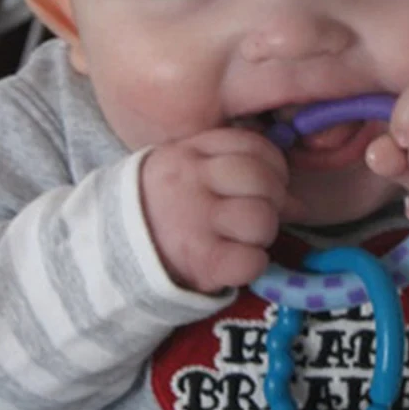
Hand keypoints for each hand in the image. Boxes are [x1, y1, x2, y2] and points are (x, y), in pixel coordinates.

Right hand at [140, 129, 304, 293]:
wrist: (110, 250)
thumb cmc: (163, 208)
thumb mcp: (188, 173)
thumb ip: (238, 171)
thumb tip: (297, 202)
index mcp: (190, 152)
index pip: (252, 145)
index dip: (274, 165)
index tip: (270, 182)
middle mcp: (192, 181)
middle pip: (262, 180)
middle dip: (273, 199)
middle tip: (260, 213)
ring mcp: (194, 221)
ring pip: (261, 219)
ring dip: (262, 234)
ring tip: (242, 238)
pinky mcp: (200, 262)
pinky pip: (252, 260)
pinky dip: (252, 264)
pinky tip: (235, 261)